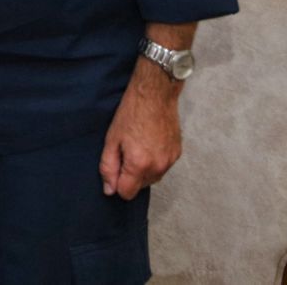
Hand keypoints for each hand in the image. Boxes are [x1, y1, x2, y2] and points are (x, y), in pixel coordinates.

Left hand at [98, 61, 182, 199]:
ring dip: (143, 169)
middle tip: (126, 151)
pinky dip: (155, 161)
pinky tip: (149, 143)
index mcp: (139, 164)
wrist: (155, 94)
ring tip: (138, 146)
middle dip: (130, 175)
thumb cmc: (131, 113)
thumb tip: (109, 190)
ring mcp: (170, 161)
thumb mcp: (112, 139)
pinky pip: (163, 167)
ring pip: (152, 178)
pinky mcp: (177, 153)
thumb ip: (108, 167)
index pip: (127, 193)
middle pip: (140, 187)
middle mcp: (158, 167)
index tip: (115, 166)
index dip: (117, 183)